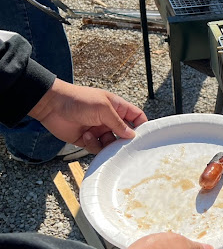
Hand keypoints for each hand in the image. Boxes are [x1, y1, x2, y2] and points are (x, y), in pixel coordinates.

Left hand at [28, 78, 146, 153]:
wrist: (52, 105)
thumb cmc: (78, 100)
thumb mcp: (103, 108)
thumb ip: (119, 123)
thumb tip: (132, 135)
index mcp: (116, 107)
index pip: (136, 117)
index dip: (142, 126)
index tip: (145, 137)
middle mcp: (109, 119)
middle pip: (125, 134)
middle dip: (124, 141)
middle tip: (123, 146)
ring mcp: (99, 130)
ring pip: (111, 144)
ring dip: (106, 143)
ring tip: (94, 135)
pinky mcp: (88, 139)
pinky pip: (97, 148)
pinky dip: (93, 144)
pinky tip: (85, 135)